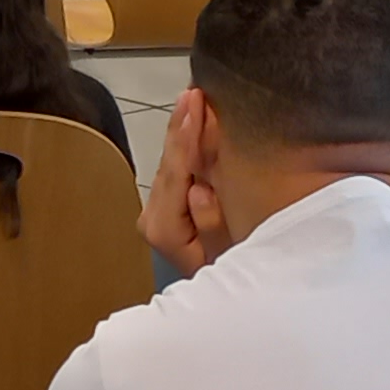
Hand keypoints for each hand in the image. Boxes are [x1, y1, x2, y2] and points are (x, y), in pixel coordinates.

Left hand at [139, 93, 230, 273]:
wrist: (222, 300)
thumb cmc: (234, 275)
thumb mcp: (230, 254)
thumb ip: (211, 223)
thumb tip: (197, 188)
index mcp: (165, 229)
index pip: (176, 174)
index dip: (184, 138)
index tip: (193, 104)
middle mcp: (155, 218)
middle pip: (170, 163)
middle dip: (182, 126)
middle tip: (194, 90)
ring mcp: (158, 211)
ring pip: (172, 163)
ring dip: (185, 130)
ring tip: (196, 98)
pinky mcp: (167, 206)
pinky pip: (179, 168)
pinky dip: (189, 144)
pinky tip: (197, 120)